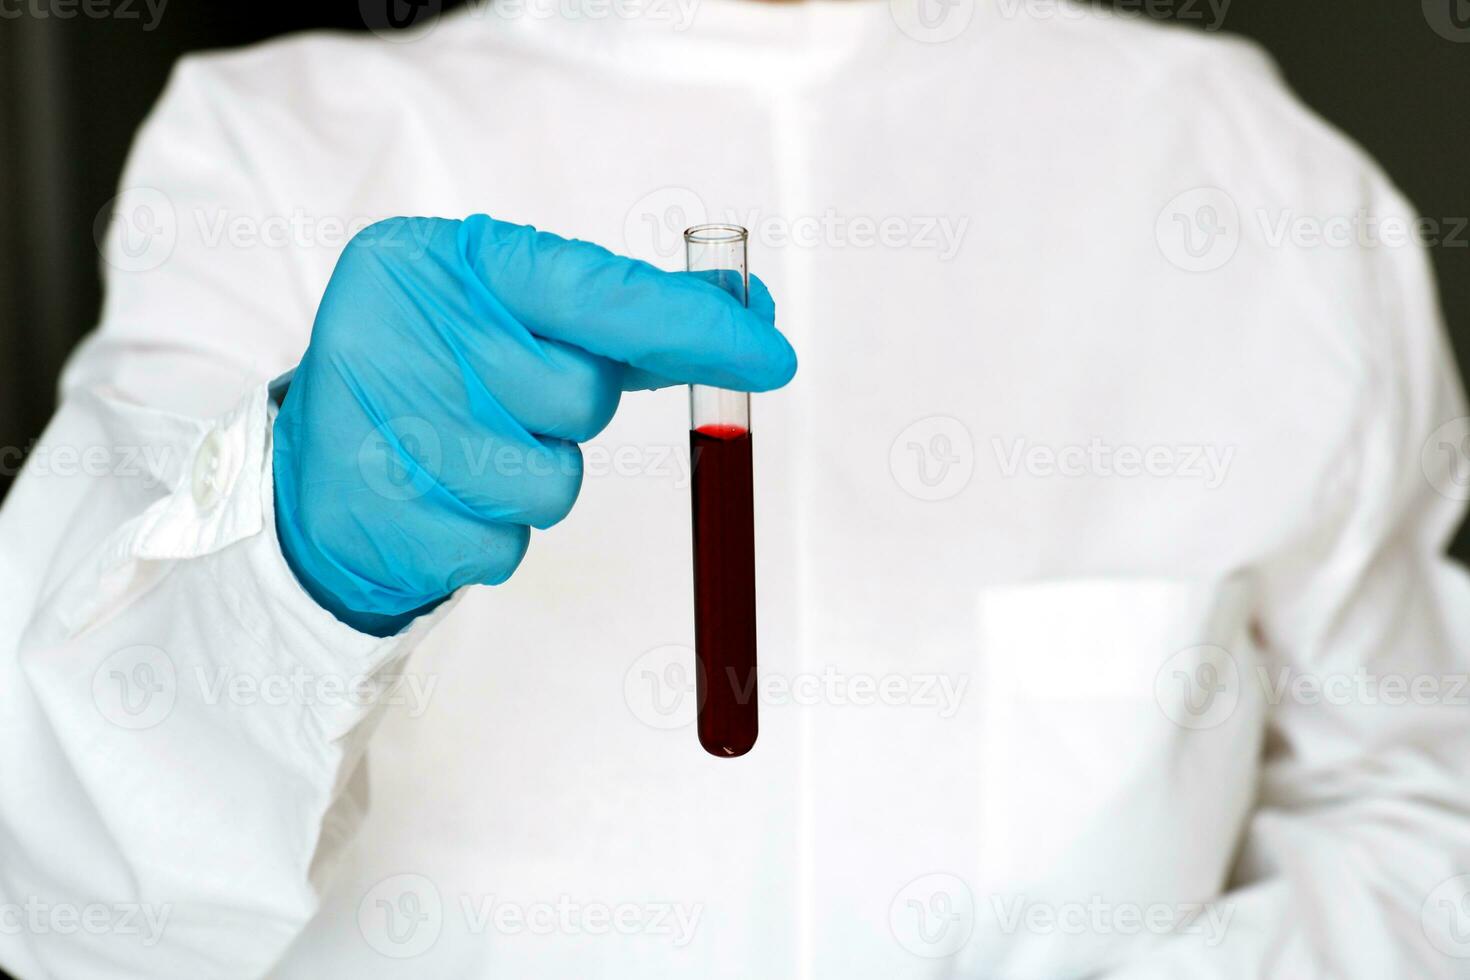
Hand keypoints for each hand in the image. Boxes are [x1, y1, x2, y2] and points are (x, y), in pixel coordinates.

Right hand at [271, 215, 793, 635]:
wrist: (320, 462)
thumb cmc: (442, 372)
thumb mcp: (511, 311)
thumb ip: (625, 314)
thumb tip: (750, 315)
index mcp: (439, 260)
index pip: (594, 290)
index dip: (691, 325)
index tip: (771, 353)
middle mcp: (404, 333)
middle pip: (580, 397)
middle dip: (569, 413)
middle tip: (507, 401)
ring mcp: (387, 432)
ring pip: (552, 485)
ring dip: (535, 479)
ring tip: (467, 452)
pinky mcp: (385, 521)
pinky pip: (506, 547)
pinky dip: (493, 533)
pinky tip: (442, 499)